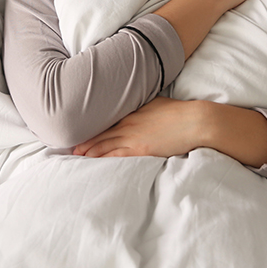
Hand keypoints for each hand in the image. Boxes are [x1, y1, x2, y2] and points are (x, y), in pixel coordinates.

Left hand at [72, 96, 205, 158]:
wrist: (194, 121)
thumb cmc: (180, 113)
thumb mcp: (157, 103)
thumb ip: (144, 107)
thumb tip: (139, 109)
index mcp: (132, 112)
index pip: (106, 121)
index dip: (92, 128)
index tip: (81, 131)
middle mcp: (128, 123)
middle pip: (101, 134)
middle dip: (86, 142)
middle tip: (72, 149)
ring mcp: (133, 136)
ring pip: (105, 145)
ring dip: (90, 152)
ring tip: (78, 157)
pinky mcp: (140, 149)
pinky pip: (116, 156)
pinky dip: (104, 159)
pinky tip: (95, 164)